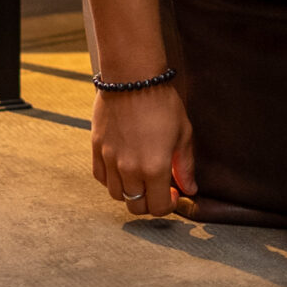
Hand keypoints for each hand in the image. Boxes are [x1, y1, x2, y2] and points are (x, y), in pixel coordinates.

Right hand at [92, 82, 195, 214]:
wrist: (132, 78)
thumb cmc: (162, 103)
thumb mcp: (183, 134)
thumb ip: (184, 166)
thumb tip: (190, 188)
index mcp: (155, 168)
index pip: (159, 207)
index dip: (169, 206)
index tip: (173, 193)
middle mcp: (129, 170)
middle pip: (135, 206)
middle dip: (149, 203)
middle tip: (158, 189)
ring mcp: (110, 160)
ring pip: (116, 195)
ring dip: (130, 192)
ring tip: (140, 177)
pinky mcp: (96, 149)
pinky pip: (100, 177)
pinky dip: (111, 179)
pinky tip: (122, 168)